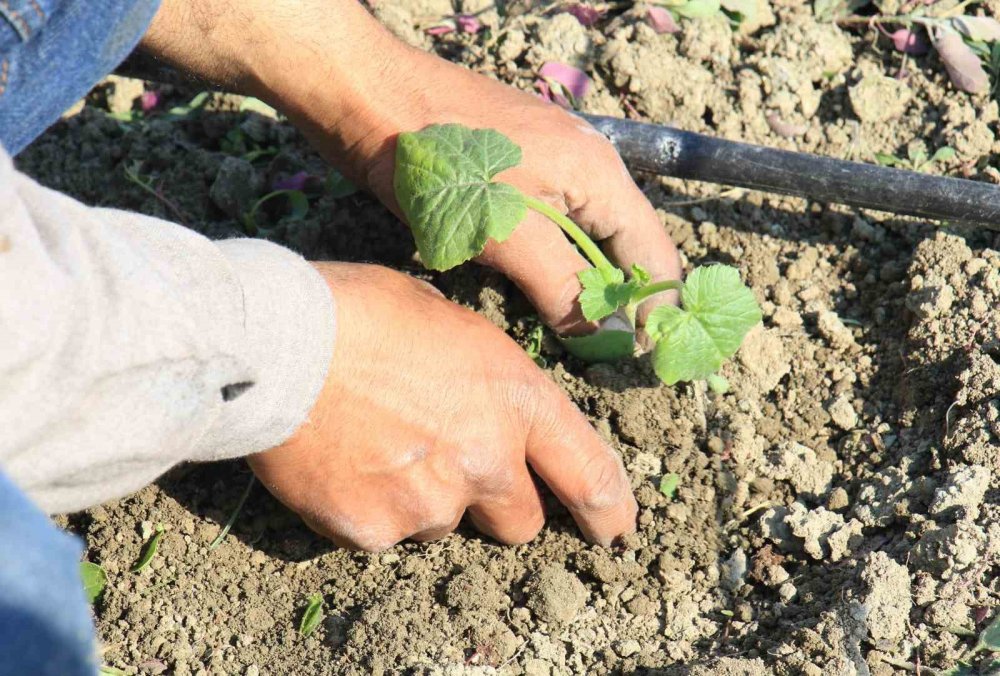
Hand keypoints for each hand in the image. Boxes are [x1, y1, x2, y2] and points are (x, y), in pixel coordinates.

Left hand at [141, 0, 680, 335]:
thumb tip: (612, 338)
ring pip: (587, 241)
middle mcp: (587, 168)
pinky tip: (536, 295)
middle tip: (607, 360)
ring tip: (577, 339)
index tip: (639, 364)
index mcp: (600, 176)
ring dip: (585, 288)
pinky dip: (552, 265)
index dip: (654, 313)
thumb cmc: (436, 161)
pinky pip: (552, 228)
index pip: (654, 257)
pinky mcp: (515, 173)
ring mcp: (551, 167)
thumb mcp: (506, 231)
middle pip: (626, 250)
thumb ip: (563, 285)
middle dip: (621, 304)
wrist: (365, 94)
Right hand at [247, 263, 636, 549]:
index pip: (589, 474)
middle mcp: (486, 462)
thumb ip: (489, 385)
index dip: (608, 509)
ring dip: (426, 500)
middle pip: (519, 521)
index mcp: (516, 401)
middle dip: (498, 504)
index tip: (614, 529)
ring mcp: (428, 504)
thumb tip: (488, 414)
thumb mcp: (452, 326)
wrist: (277, 344)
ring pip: (444, 526)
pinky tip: (343, 464)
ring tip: (377, 445)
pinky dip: (372, 510)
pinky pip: (383, 535)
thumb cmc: (364, 311)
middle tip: (455, 468)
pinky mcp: (372, 531)